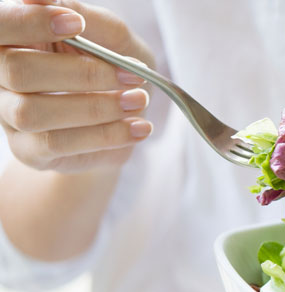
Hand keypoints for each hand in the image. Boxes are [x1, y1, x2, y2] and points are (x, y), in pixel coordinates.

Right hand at [0, 0, 154, 172]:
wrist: (127, 118)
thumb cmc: (113, 66)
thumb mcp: (110, 35)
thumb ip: (85, 17)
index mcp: (14, 38)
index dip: (29, 22)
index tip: (75, 23)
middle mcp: (2, 75)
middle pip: (17, 70)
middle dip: (83, 73)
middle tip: (133, 74)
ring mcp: (10, 115)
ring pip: (33, 112)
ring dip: (95, 107)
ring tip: (139, 100)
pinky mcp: (29, 150)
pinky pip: (57, 143)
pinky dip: (105, 135)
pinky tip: (139, 127)